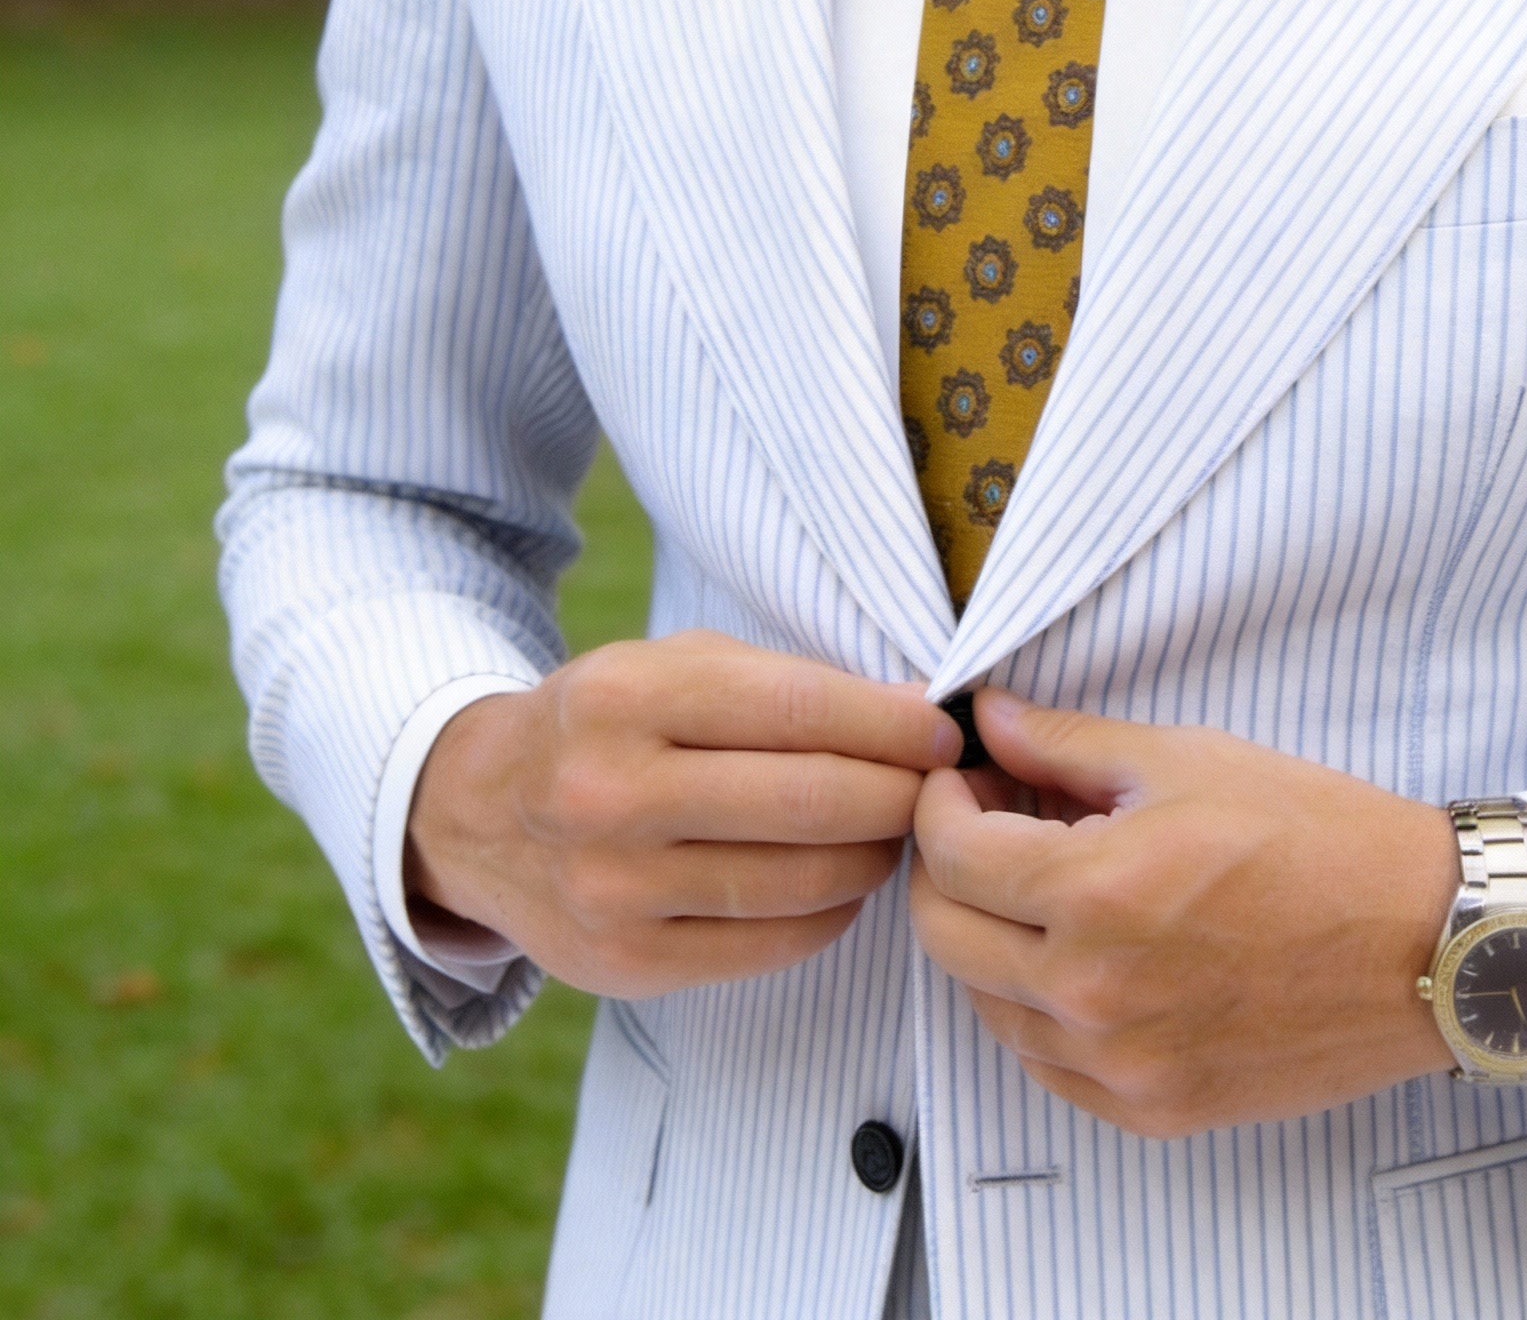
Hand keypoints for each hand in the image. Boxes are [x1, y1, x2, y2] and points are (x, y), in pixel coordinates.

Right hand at [407, 631, 962, 997]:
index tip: (943, 733)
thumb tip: (916, 718)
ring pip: (805, 881)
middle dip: (901, 793)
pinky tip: (840, 879)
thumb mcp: (673, 666)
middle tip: (937, 788)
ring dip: (876, 855)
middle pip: (814, 802)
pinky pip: (777, 943)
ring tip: (892, 830)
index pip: (800, 709)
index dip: (893, 725)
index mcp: (627, 699)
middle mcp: (611, 795)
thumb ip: (785, 685)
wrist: (478, 812)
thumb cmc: (609, 723)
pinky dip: (832, 911)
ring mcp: (615, 891)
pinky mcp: (627, 966)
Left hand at [909, 690, 1462, 1138]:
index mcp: (1094, 894)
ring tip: (1045, 884)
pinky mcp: (1155, 1109)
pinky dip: (1039, 1007)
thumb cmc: (1319, 838)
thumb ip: (1068, 745)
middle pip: (946, 936)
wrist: (1428, 942)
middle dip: (946, 868)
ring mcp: (1121, 1065)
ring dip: (990, 937)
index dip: (939, 802)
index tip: (963, 776)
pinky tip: (1082, 954)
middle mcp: (1092, 994)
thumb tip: (991, 717)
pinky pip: (1048, 1064)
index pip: (949, 855)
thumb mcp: (1188, 760)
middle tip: (989, 821)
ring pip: (989, 1006)